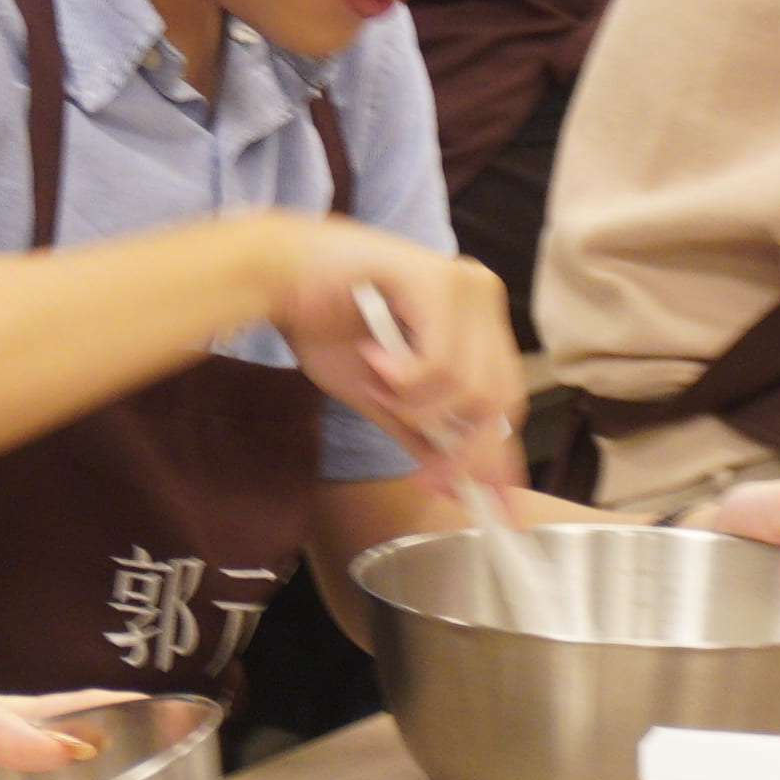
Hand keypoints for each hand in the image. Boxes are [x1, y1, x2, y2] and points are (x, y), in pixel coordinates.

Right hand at [264, 220, 523, 494]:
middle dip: (461, 451)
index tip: (486, 503)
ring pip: (471, 389)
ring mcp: (465, 285)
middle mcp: (482, 296)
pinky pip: (441, 366)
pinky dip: (403, 380)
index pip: (507, 397)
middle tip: (424, 477)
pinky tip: (373, 359)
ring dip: (415, 407)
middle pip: (501, 400)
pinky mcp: (440, 281)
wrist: (272, 276)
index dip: (496, 456)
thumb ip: (423, 432)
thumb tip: (460, 484)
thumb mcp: (380, 396)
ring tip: (377, 385)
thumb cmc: (321, 323)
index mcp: (475, 320)